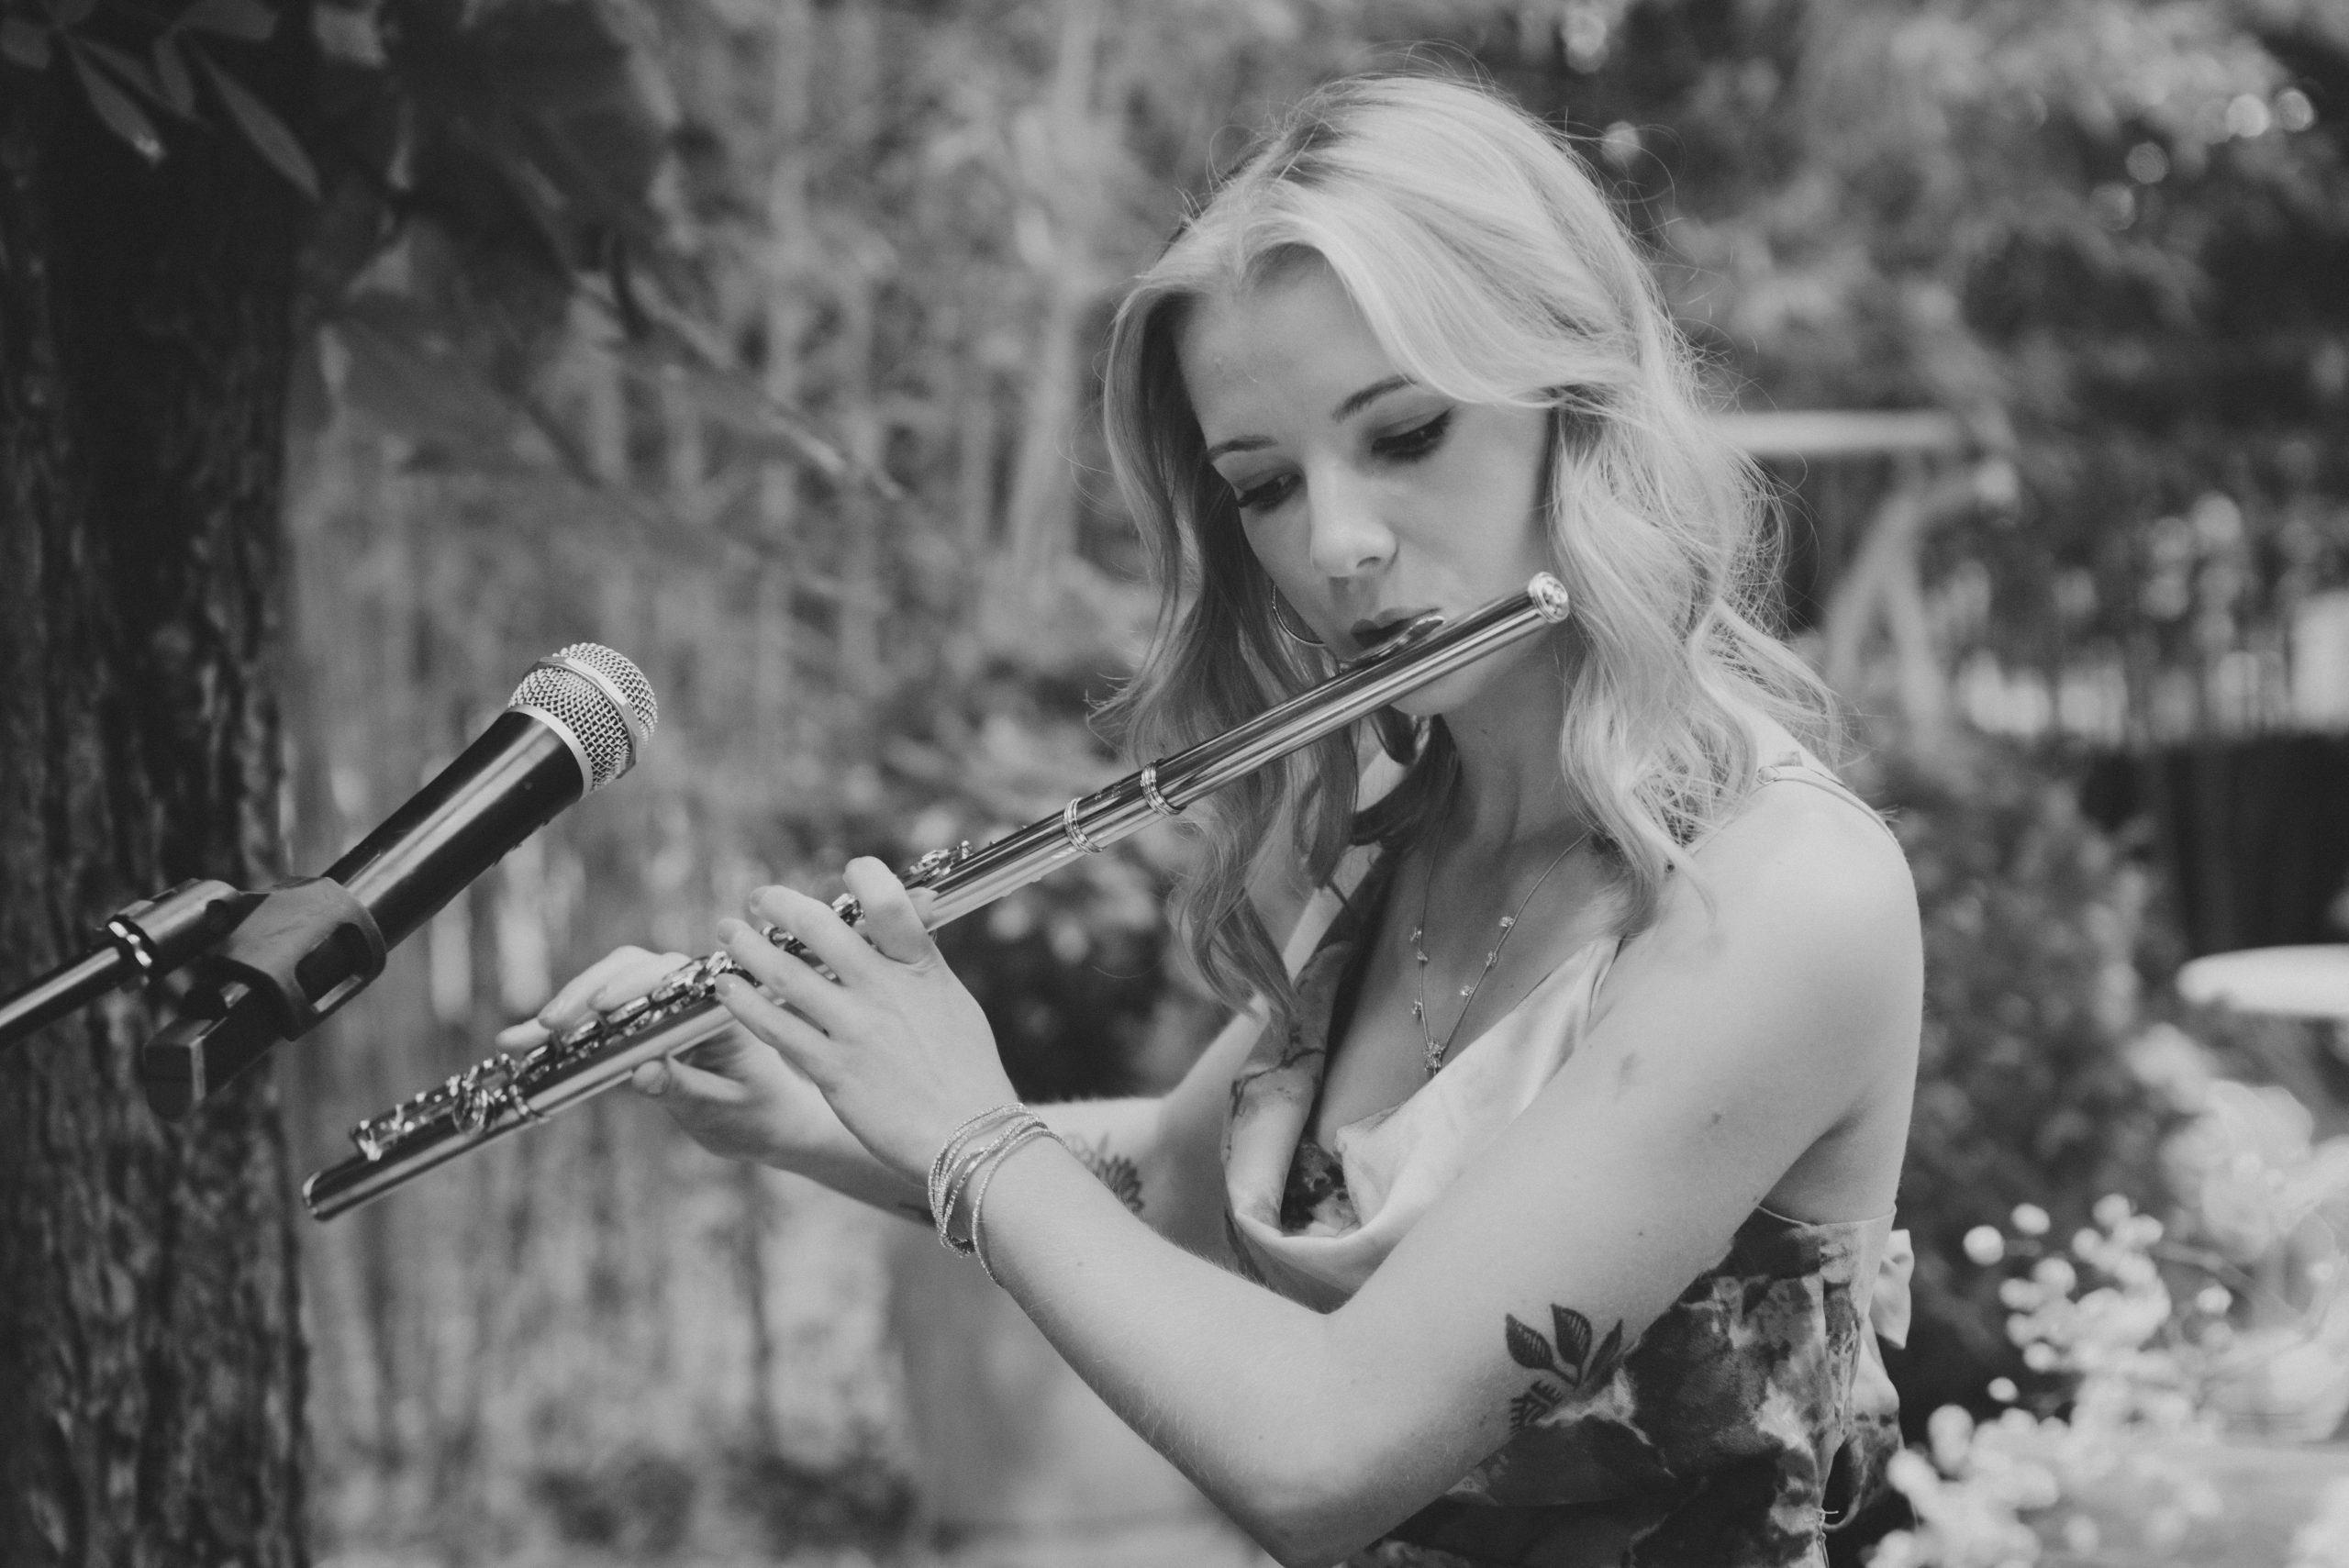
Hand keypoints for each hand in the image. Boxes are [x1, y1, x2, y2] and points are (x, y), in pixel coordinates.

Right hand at [500, 945, 863, 1171]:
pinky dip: (568, 1028)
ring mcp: (665, 1005)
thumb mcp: (723, 1109)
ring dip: (566, 1008)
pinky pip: (602, 1017)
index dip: (632, 986)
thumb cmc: (757, 1113)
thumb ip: (685, 1089)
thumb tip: (640, 1073)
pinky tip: (529, 1042)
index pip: (671, 979)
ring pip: (609, 987)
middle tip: (547, 1025)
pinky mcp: (644, 1023)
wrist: (773, 1120)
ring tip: (520, 1038)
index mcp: (721, 1006)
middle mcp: (692, 993)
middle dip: (585, 994)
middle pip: (632, 970)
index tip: (601, 1006)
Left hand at [715, 857, 1016, 1185]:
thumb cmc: (968, 1070)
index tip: (848, 871)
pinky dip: (744, 1001)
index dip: (865, 876)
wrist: (970, 1136)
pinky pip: (775, 1026)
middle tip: (760, 898)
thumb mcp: (953, 1002)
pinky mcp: (831, 1069)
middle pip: (820, 928)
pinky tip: (726, 988)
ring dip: (747, 947)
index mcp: (922, 968)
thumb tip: (908, 924)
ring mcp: (855, 1029)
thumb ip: (922, 964)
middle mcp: (885, 991)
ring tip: (727, 933)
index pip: (889, 901)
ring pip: (785, 973)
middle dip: (781, 905)